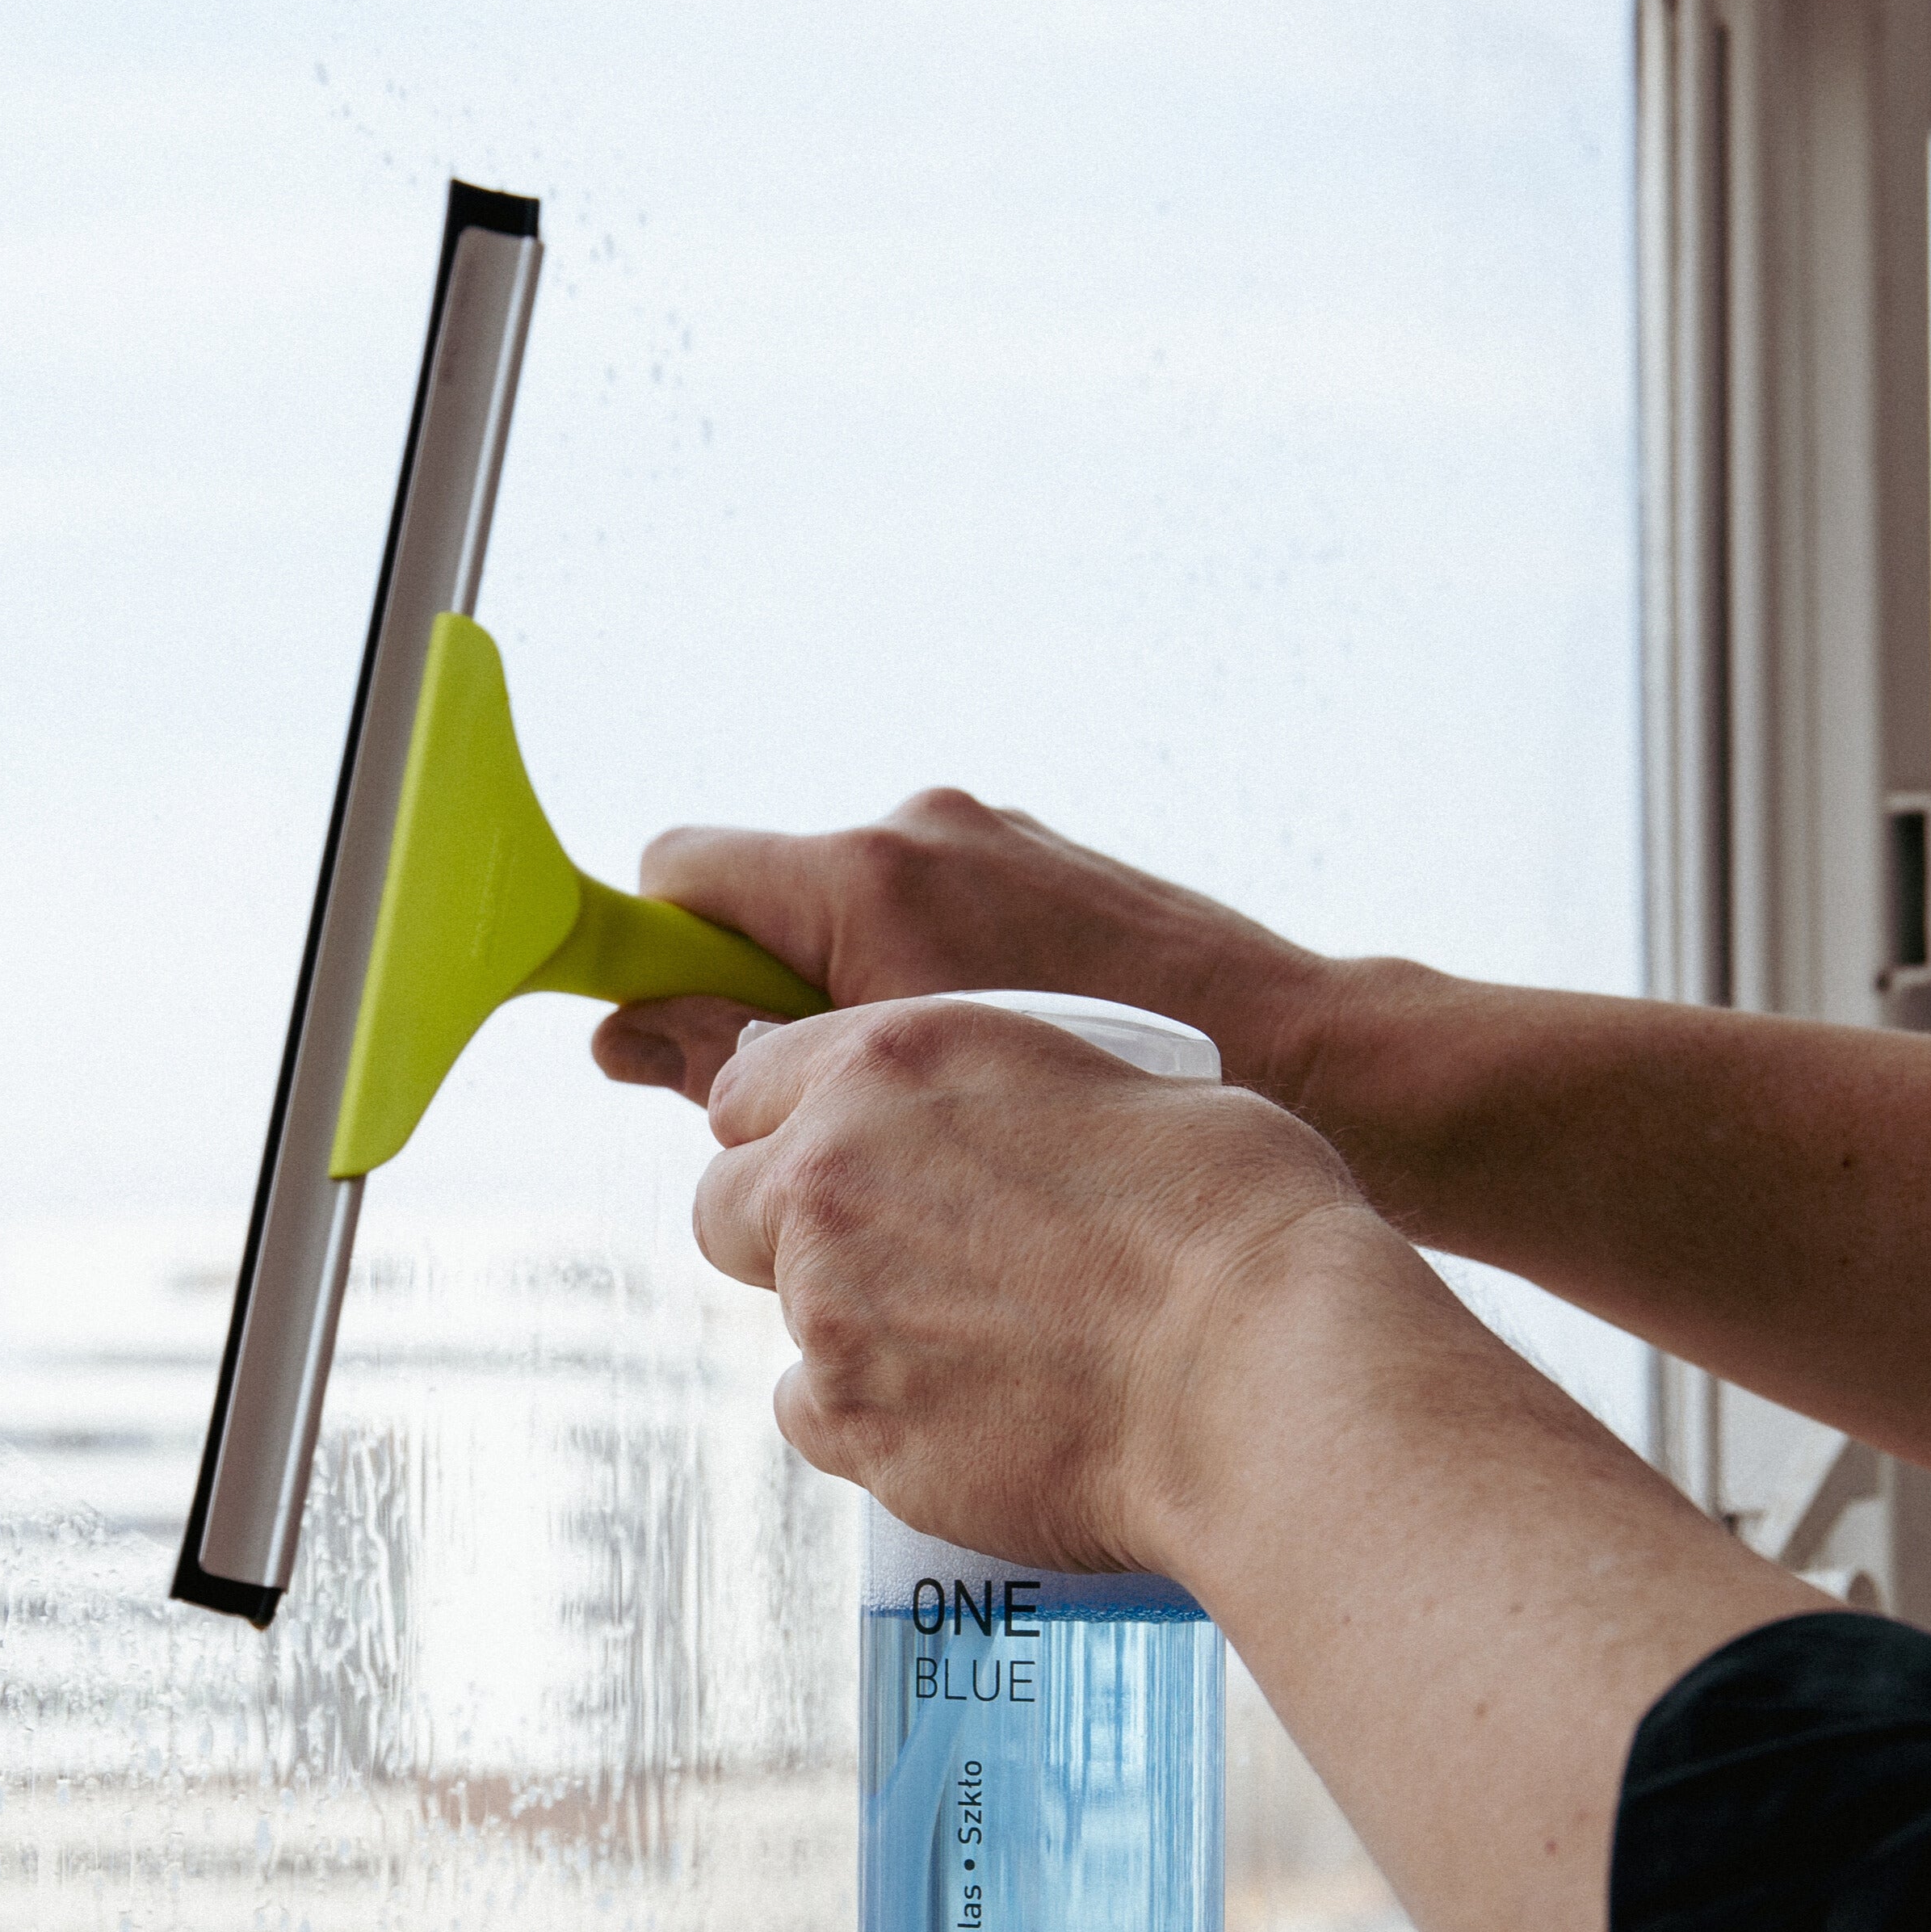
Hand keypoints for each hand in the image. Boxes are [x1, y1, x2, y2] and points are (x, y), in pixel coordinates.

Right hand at [591, 788, 1331, 1108]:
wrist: (1302, 1054)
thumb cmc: (1113, 1092)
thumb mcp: (898, 1097)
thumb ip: (745, 1058)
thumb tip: (628, 1035)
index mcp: (866, 877)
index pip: (680, 873)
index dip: (654, 953)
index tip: (666, 1037)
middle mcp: (920, 833)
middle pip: (761, 900)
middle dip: (761, 995)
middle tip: (825, 1099)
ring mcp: (987, 838)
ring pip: (847, 917)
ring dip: (851, 999)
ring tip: (938, 1094)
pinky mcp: (1041, 859)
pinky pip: (931, 913)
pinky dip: (927, 978)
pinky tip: (998, 1063)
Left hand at [692, 994, 1371, 1575]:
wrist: (1263, 1369)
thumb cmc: (1236, 1218)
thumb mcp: (1120, 1084)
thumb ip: (1006, 1103)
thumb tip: (1002, 1136)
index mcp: (892, 1062)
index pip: (749, 1082)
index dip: (798, 1126)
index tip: (846, 1157)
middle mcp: (831, 1177)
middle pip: (726, 1206)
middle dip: (792, 1232)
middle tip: (907, 1259)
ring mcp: (829, 1312)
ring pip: (786, 1321)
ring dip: (858, 1330)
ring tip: (990, 1347)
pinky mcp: (856, 1430)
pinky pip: (820, 1421)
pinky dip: (879, 1421)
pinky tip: (979, 1414)